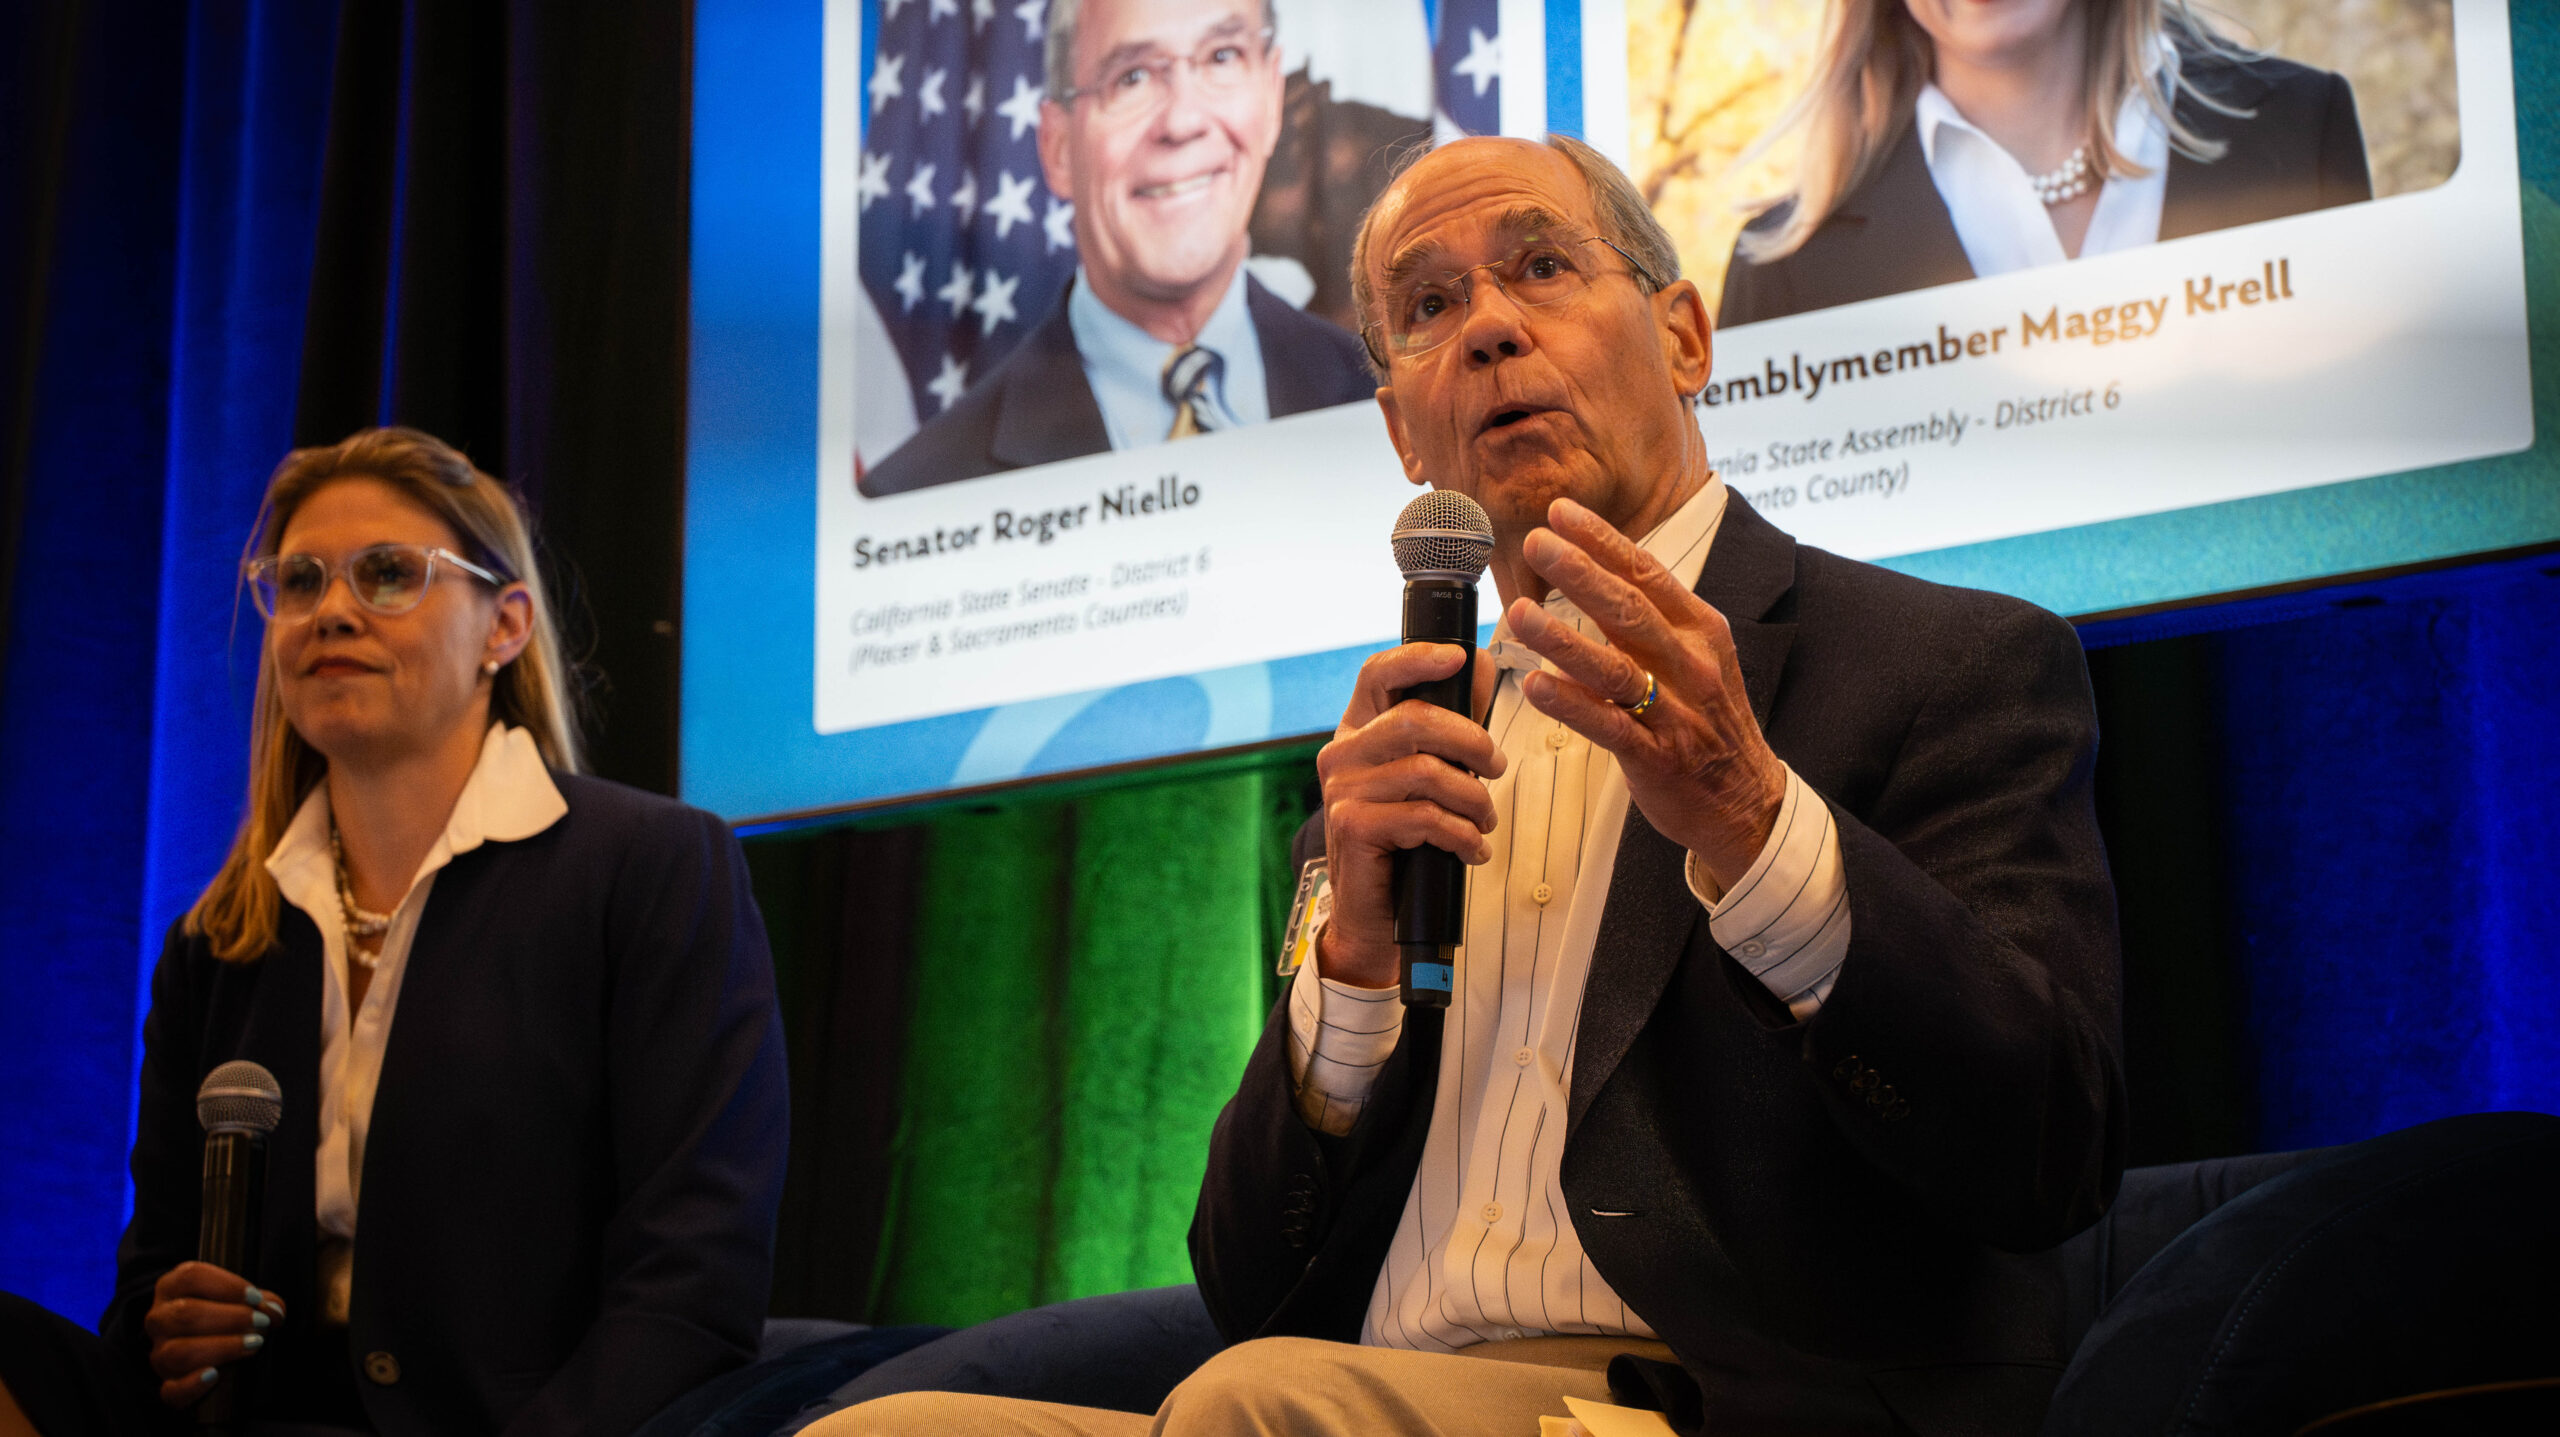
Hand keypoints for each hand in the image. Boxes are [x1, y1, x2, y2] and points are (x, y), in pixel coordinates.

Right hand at [144, 1261, 281, 1408]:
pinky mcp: (167, 1383)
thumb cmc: (231, 1316)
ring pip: (178, 1352)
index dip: (227, 1286)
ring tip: (254, 1344)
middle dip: (231, 1318)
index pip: (191, 1276)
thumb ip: (263, 1301)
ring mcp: (159, 1353)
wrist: (219, 1352)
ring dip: (222, 1347)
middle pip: (185, 1314)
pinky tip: (215, 1376)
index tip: (256, 1298)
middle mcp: (159, 1318)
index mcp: (173, 1287)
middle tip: (261, 1323)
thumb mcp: (245, 1300)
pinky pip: (171, 1390)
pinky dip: (192, 1385)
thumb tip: (273, 1311)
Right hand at [1313, 642, 1507, 987]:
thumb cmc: (1404, 840)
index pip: (1378, 673)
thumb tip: (1476, 664)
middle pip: (1415, 718)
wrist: (1373, 913)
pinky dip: (1462, 834)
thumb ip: (1449, 725)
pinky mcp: (1352, 825)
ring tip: (1485, 821)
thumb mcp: (1426, 776)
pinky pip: (1424, 816)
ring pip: (1427, 771)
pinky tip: (1472, 849)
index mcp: (1358, 731)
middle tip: (1497, 768)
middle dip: (1472, 741)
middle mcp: (1341, 753)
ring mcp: (1342, 789)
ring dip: (1474, 799)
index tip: (1460, 658)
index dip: (1419, 658)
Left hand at [1508, 496, 1785, 888]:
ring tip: (1518, 613)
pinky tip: (1536, 685)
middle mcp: (1692, 664)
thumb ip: (1648, 622)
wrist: (1747, 802)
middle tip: (1536, 542)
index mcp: (1701, 631)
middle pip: (1630, 610)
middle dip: (1580, 573)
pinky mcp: (1658, 758)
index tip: (1560, 512)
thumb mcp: (1695, 659)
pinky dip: (1572, 704)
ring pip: (1616, 668)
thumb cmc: (1708, 723)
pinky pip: (1610, 726)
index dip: (1603, 541)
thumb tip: (1591, 575)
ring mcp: (1677, 713)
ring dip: (1563, 639)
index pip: (1648, 574)